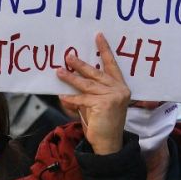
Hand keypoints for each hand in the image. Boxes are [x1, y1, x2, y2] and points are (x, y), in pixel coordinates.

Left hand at [57, 33, 129, 155]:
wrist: (108, 144)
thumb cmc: (103, 123)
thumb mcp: (96, 104)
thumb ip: (87, 92)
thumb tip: (68, 80)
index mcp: (121, 87)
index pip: (112, 65)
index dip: (105, 50)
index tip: (98, 35)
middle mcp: (119, 90)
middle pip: (96, 73)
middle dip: (81, 64)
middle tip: (68, 56)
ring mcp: (112, 97)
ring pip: (87, 84)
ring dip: (71, 78)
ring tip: (59, 72)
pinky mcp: (103, 104)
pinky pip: (81, 99)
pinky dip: (70, 99)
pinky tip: (62, 97)